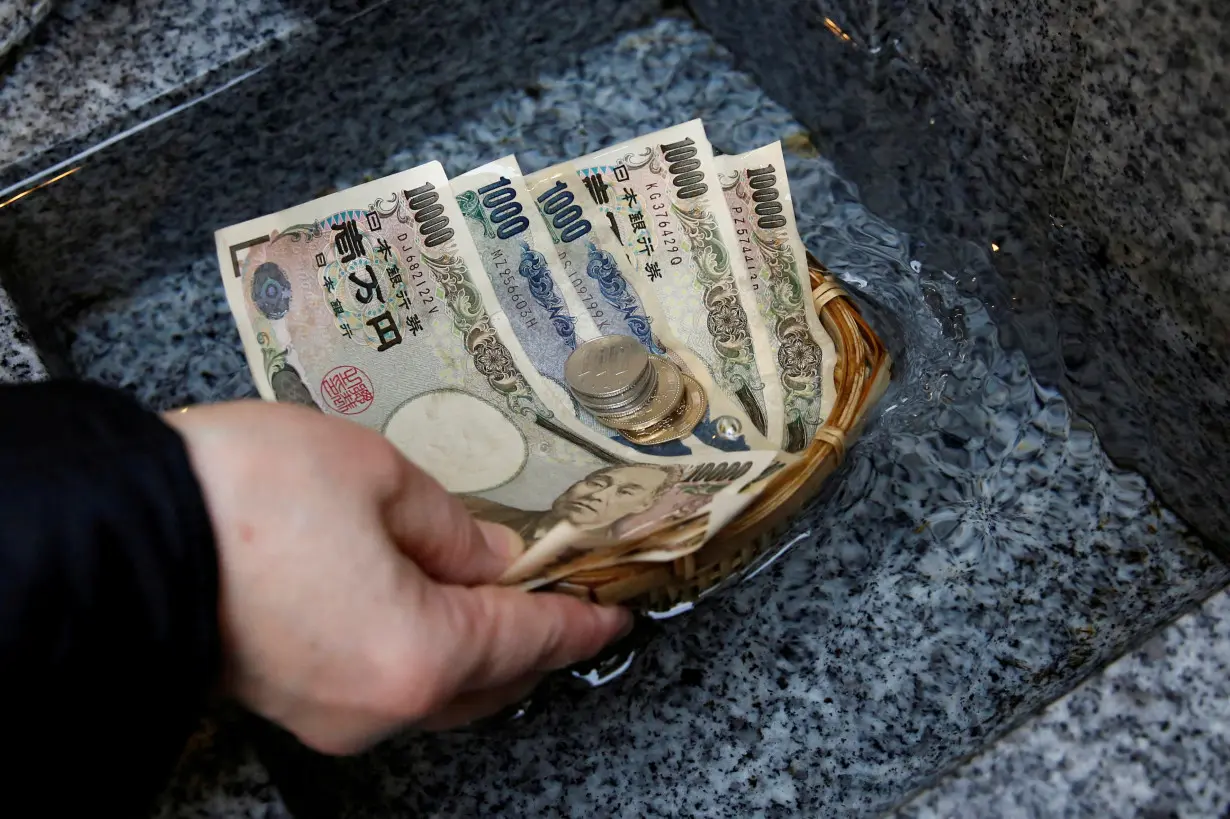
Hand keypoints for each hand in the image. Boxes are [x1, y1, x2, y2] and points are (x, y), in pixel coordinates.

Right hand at [165, 400, 630, 754]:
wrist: (119, 531)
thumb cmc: (239, 494)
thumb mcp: (375, 475)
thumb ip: (453, 526)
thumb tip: (491, 556)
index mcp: (419, 651)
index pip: (530, 639)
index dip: (579, 619)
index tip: (612, 610)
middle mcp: (384, 705)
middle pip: (494, 679)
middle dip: (535, 633)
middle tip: (561, 586)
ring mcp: (337, 716)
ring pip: (444, 691)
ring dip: (482, 645)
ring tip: (498, 589)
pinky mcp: (300, 705)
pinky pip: (394, 687)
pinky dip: (429, 652)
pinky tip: (429, 607)